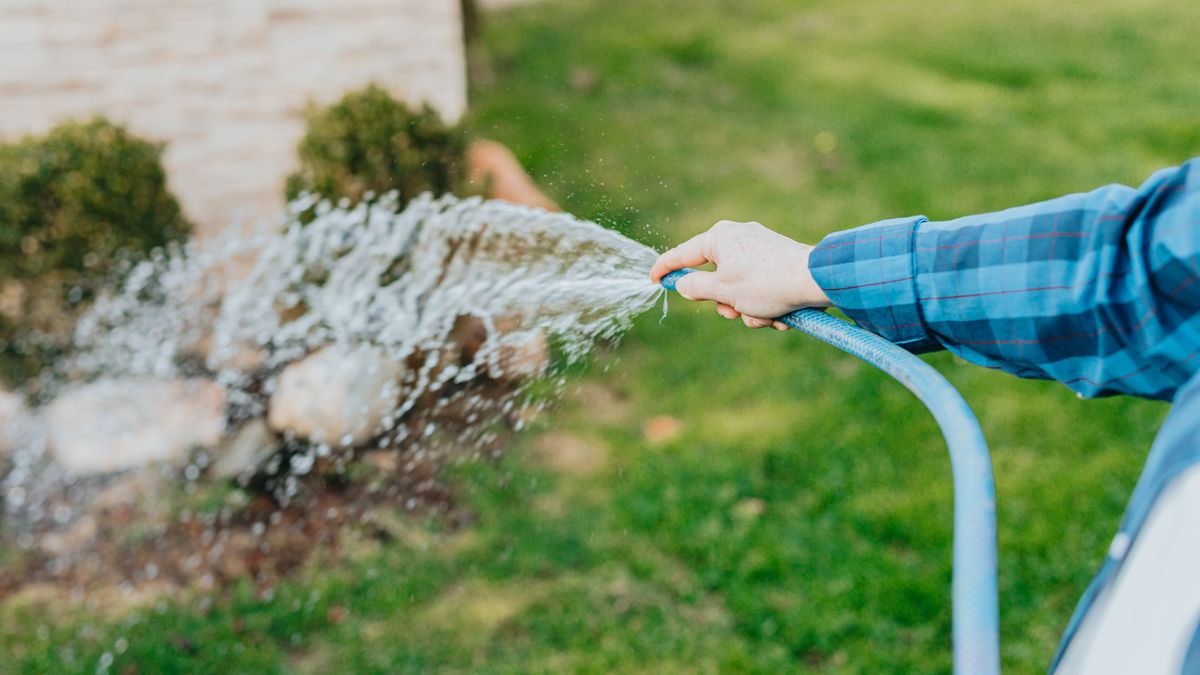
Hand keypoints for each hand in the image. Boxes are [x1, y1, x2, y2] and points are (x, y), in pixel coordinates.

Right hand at [649, 220, 830, 328]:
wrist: (818, 280)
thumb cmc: (767, 283)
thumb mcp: (723, 291)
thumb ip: (695, 288)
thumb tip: (683, 285)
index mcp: (720, 237)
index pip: (682, 254)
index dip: (664, 269)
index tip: (652, 280)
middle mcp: (738, 238)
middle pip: (714, 279)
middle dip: (725, 304)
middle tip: (734, 311)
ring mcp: (760, 249)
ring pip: (740, 290)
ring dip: (749, 310)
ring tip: (766, 315)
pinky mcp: (777, 261)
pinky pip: (760, 289)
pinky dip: (767, 306)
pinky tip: (782, 314)